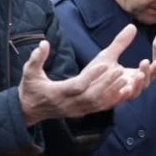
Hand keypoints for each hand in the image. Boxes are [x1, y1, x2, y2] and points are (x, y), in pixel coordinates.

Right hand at [20, 23, 153, 126]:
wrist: (29, 110)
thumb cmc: (30, 88)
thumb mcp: (29, 72)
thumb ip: (36, 58)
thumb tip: (44, 43)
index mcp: (56, 93)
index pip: (77, 86)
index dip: (91, 76)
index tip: (103, 65)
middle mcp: (69, 104)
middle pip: (92, 95)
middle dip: (107, 84)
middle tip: (120, 70)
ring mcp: (77, 110)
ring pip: (98, 103)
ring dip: (113, 92)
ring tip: (126, 79)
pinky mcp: (82, 112)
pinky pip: (100, 108)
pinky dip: (113, 101)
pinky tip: (124, 92)